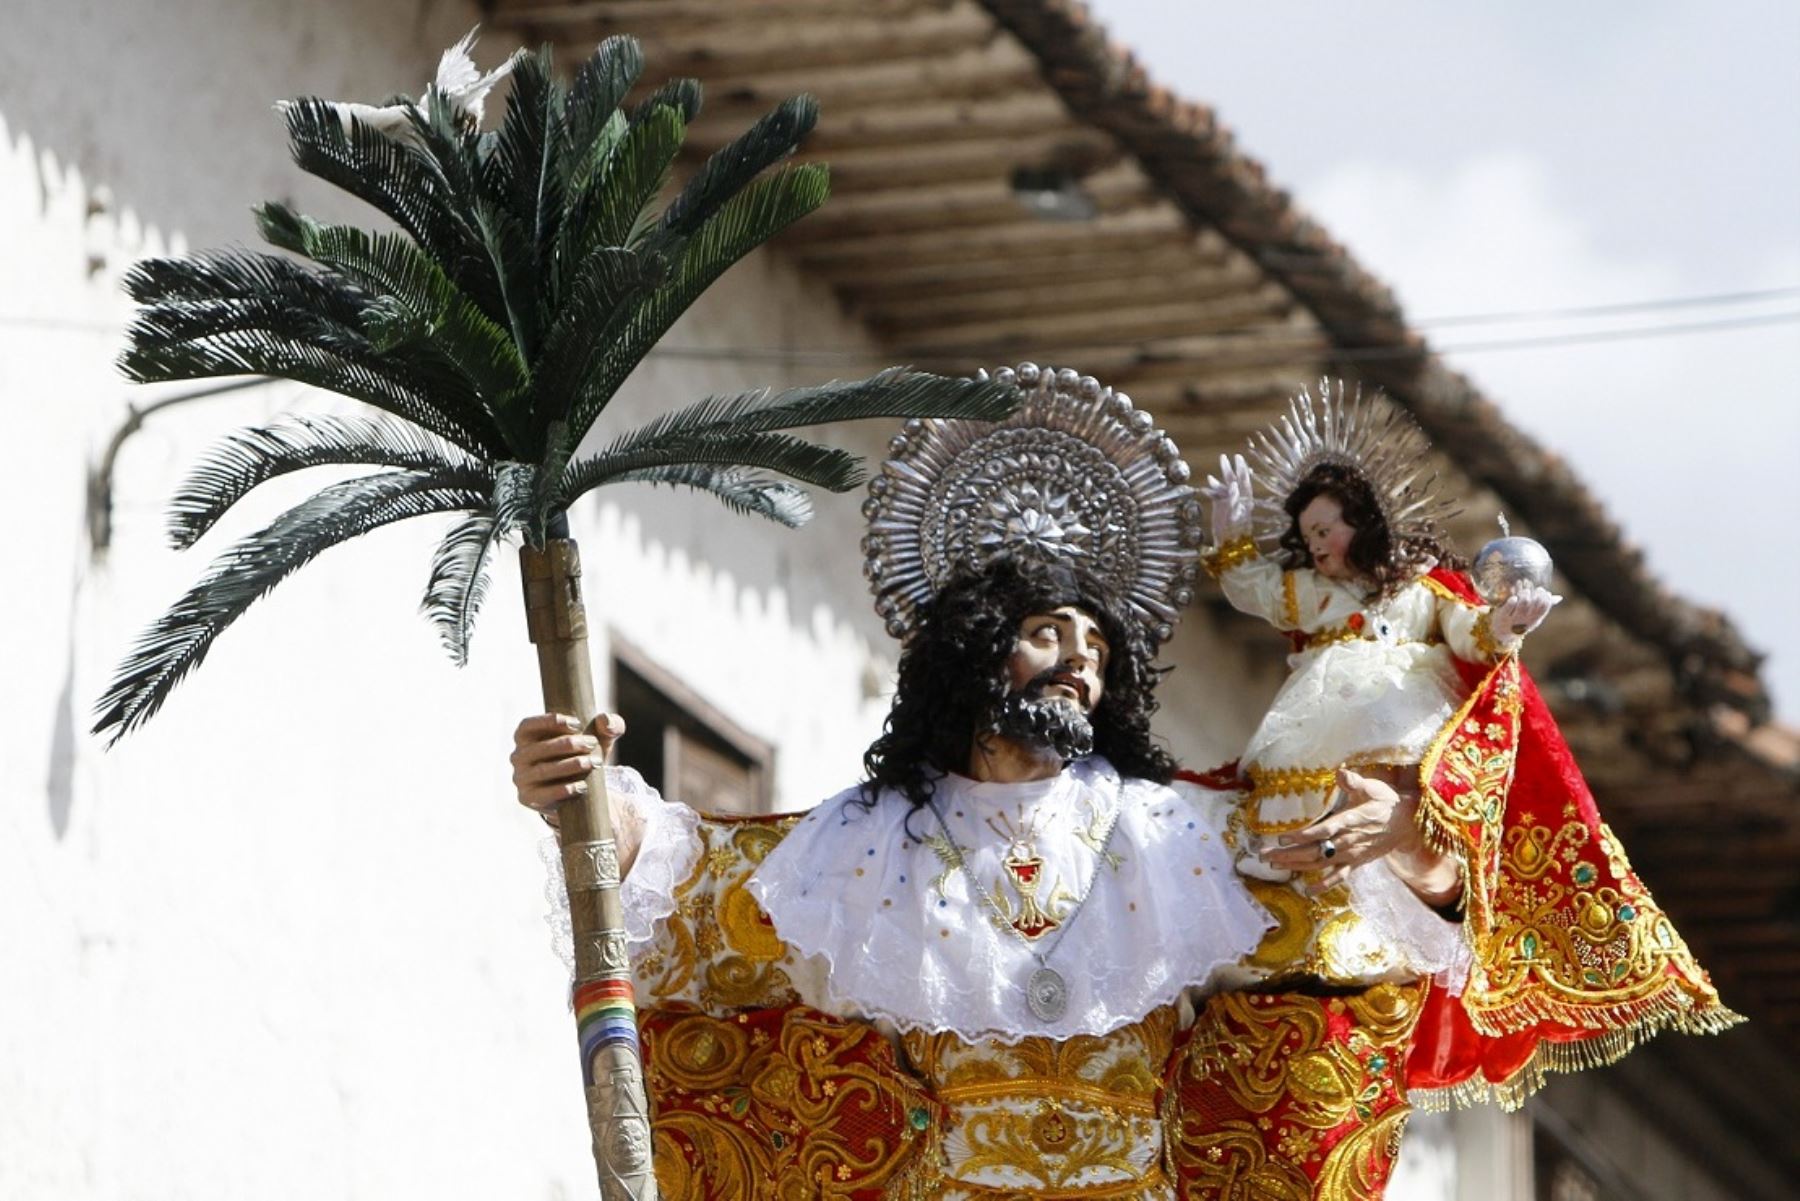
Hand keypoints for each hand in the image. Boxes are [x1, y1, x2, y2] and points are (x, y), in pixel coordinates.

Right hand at [510, 712, 625, 824]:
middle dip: (567, 744)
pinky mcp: (528, 798)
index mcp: (525, 736)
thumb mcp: (597, 738)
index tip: (577, 724)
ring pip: (543, 770)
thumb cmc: (584, 753)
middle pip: (539, 748)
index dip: (549, 722)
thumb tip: (606, 721)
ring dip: (570, 766)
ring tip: (593, 763)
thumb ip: (608, 725)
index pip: (528, 726)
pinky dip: (564, 790)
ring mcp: (521, 778)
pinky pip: (544, 794)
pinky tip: (582, 786)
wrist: (578, 787)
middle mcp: (518, 756)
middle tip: (591, 743)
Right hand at [1201, 453, 1254, 544]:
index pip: (1243, 480)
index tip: (1237, 457)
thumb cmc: (1236, 531)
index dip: (1241, 469)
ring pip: (1224, 487)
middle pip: (1234, 480)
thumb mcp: (1236, 514)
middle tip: (1223, 457)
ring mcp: (1229, 502)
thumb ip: (1234, 499)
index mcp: (1245, 499)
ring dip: (1219, 479)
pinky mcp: (1220, 507)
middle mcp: (1238, 498)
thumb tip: (1233, 484)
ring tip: (1212, 474)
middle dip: (1229, 469)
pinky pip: (1215, 495)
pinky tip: (1205, 488)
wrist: (1230, 544)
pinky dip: (1211, 491)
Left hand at [1262, 768, 1415, 887]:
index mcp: (1349, 821)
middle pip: (1314, 850)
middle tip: (1264, 854)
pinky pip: (1338, 877)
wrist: (1407, 824)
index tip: (1283, 837)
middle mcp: (1348, 841)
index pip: (1323, 831)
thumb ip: (1354, 782)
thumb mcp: (1371, 787)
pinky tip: (1308, 890)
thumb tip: (1341, 772)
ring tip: (1273, 864)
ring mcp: (1351, 854)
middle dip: (1287, 853)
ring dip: (1296, 865)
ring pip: (1319, 863)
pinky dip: (1323, 884)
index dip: (1303, 836)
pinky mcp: (1356, 863)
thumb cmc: (1385, 802)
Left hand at [1491, 582, 1560, 639]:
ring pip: (1523, 603)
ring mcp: (1514, 619)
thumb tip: (1559, 598)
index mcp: (1535, 620)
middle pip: (1535, 603)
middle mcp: (1526, 620)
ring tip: (1524, 592)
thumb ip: (1545, 607)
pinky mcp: (1503, 617)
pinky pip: (1509, 607)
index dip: (1545, 596)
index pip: (1545, 607)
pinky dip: (1512, 600)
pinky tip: (1514, 598)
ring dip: (1525, 594)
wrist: (1502, 634)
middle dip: (1535, 594)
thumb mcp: (1533, 617)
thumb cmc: (1520, 621)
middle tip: (1533, 590)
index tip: (1542, 591)